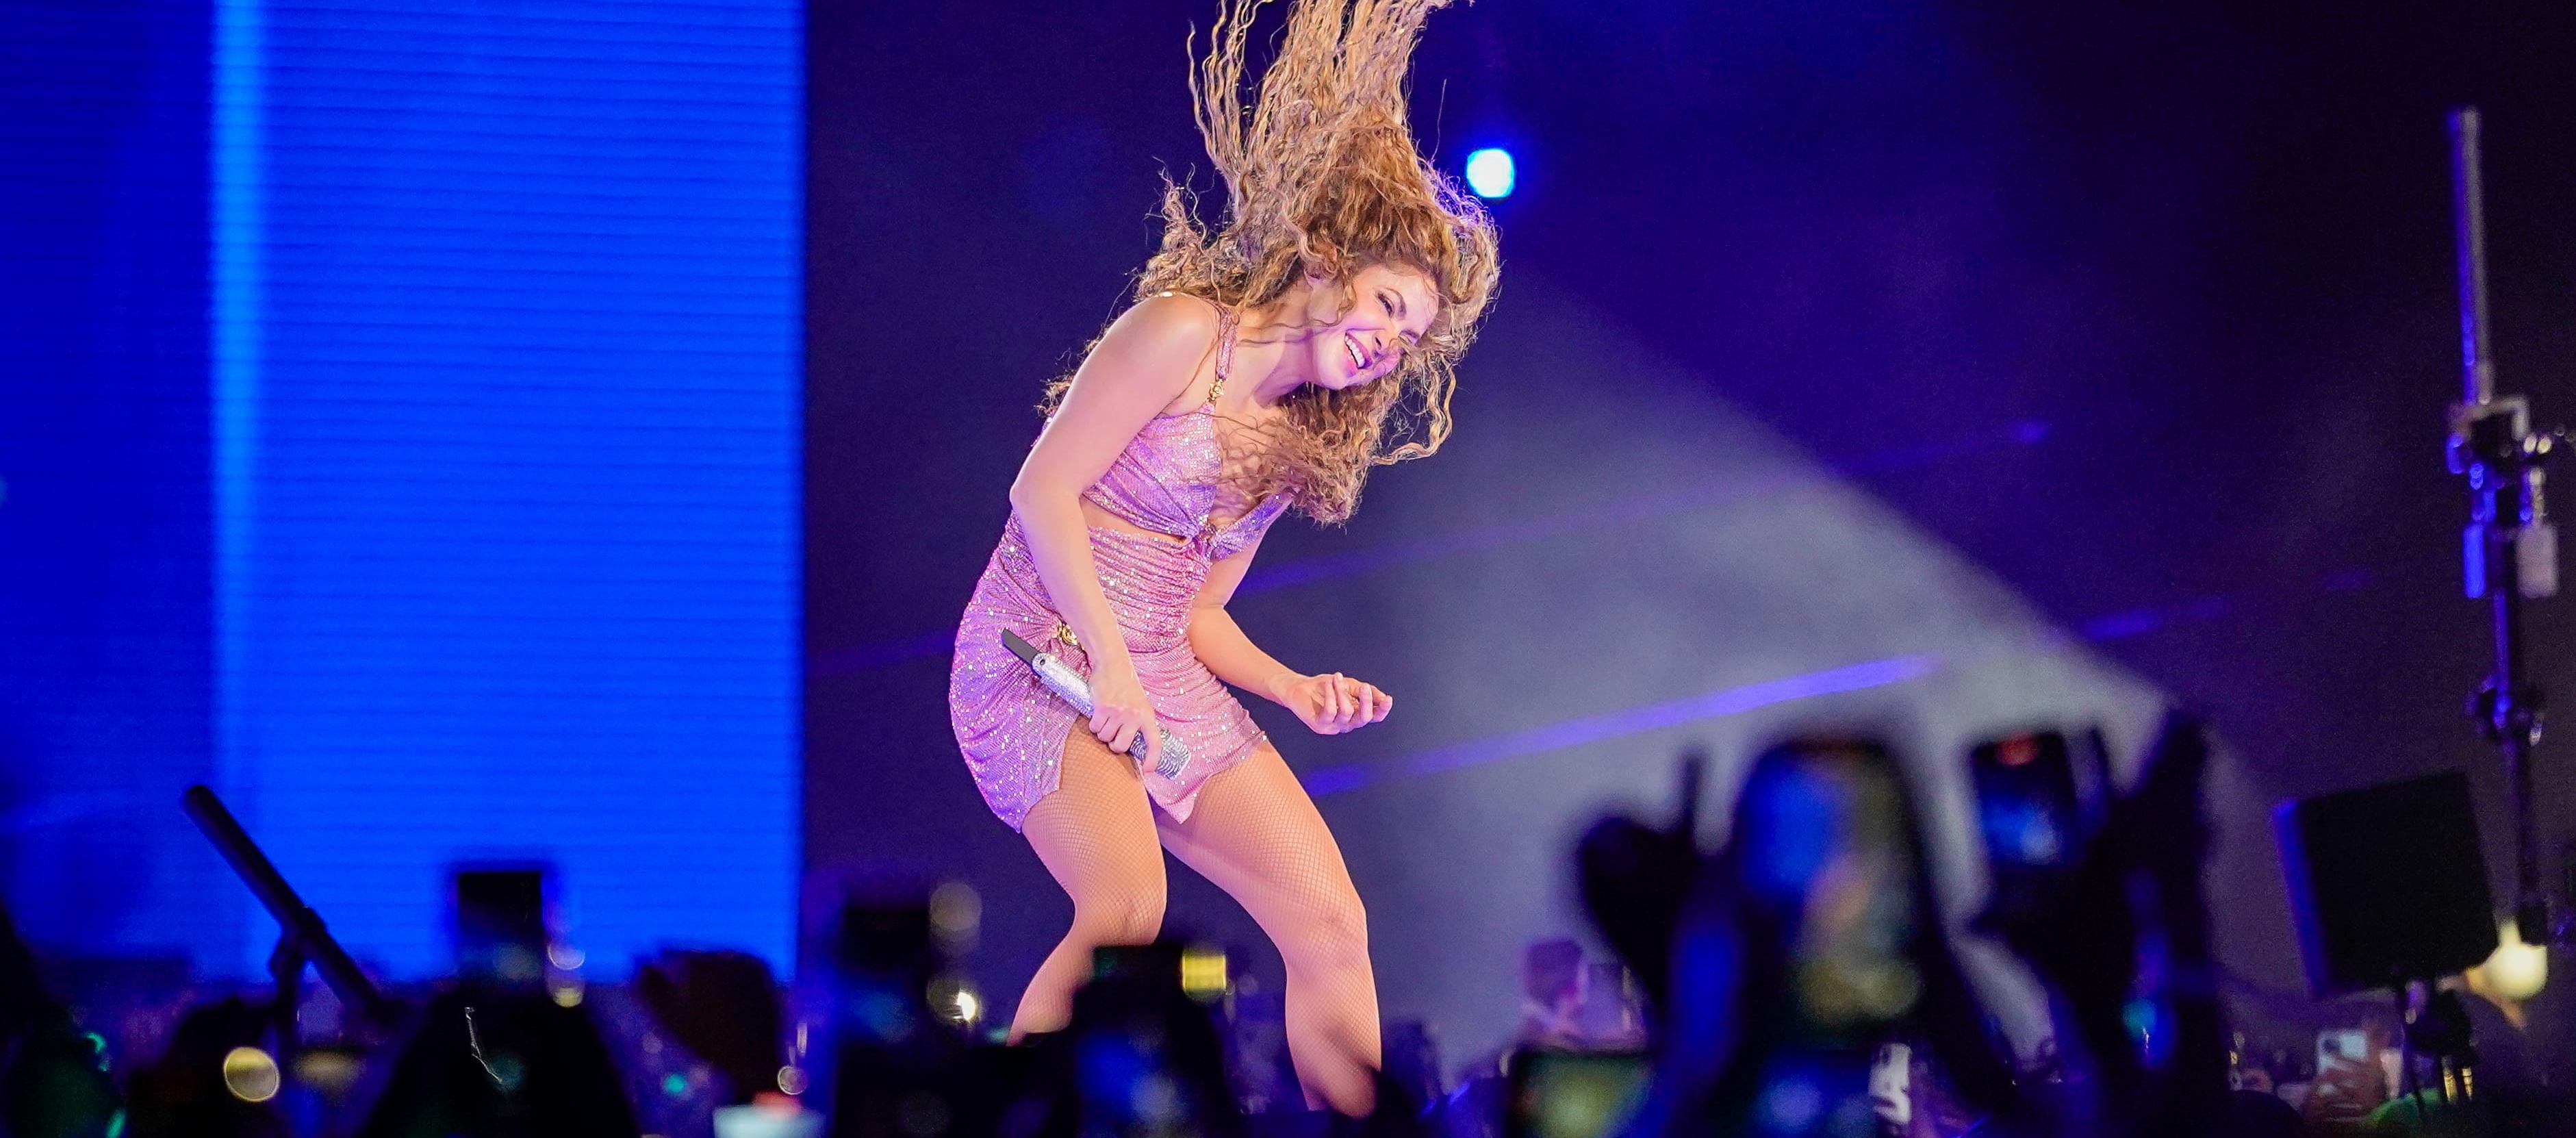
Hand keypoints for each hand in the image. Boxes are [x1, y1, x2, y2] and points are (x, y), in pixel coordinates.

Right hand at [1087, 655, 1161, 769]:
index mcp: (1147, 716)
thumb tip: (1133, 746)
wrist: (1113, 664)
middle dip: (1114, 745)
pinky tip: (1098, 713)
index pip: (1155, 743)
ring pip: (1104, 737)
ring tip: (1106, 718)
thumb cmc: (1126, 687)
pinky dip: (1093, 724)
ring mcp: (1118, 713)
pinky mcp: (1103, 708)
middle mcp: (1134, 716)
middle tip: (1113, 737)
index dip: (1153, 759)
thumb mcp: (1140, 704)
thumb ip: (1139, 723)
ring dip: (1102, 732)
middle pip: (1121, 747)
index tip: (1147, 770)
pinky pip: (1095, 727)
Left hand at [1272, 671, 1389, 734]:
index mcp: (1356, 714)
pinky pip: (1330, 711)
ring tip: (1336, 679)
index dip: (1382, 710)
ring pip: (1346, 713)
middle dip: (1366, 702)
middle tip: (1364, 686)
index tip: (1388, 699)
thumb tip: (1382, 697)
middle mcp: (1347, 723)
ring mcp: (1333, 726)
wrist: (1299, 687)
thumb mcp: (1348, 685)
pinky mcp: (1320, 725)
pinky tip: (1329, 684)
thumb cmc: (1324, 687)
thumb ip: (1364, 691)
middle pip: (1364, 718)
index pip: (1374, 717)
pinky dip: (1331, 695)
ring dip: (1342, 693)